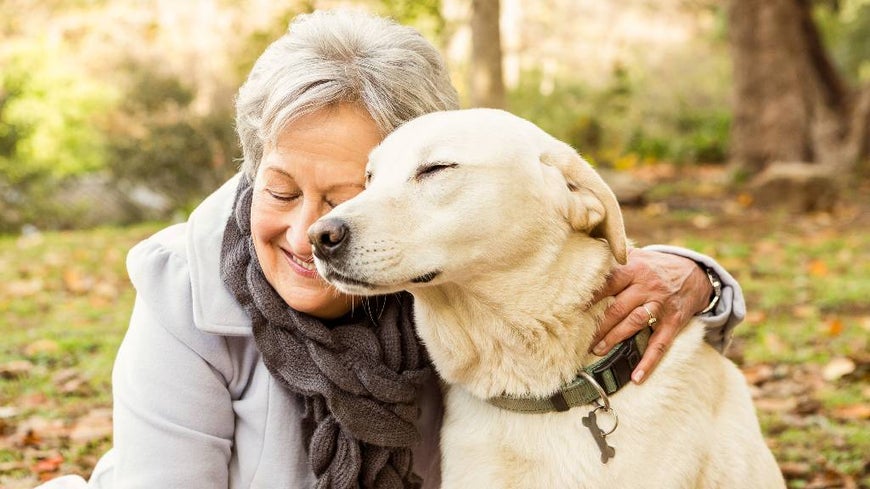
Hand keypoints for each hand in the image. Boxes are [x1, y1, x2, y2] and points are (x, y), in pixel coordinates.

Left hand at [589, 248, 712, 383]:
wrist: (695, 273)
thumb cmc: (655, 266)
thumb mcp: (637, 255)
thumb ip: (614, 259)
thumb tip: (584, 256)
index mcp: (634, 269)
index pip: (607, 283)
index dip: (589, 296)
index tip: (571, 307)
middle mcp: (647, 286)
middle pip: (618, 307)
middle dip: (598, 324)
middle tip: (579, 337)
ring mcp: (660, 305)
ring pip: (634, 323)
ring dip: (615, 338)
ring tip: (597, 350)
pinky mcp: (673, 322)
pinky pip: (660, 344)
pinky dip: (649, 361)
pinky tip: (637, 377)